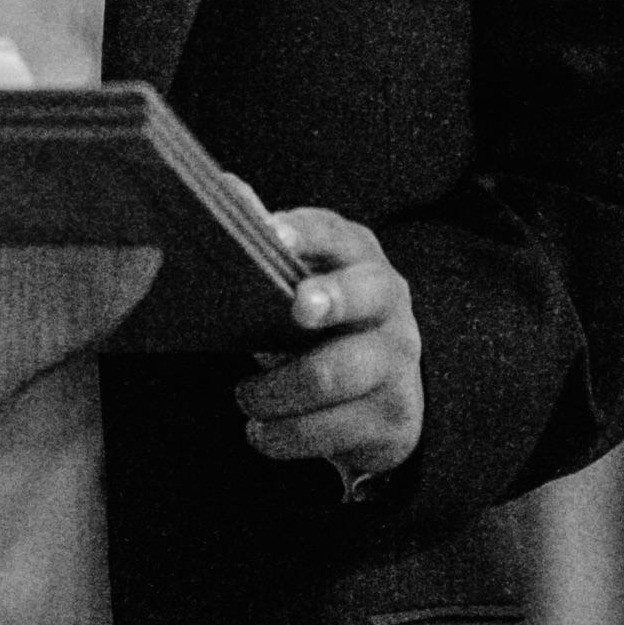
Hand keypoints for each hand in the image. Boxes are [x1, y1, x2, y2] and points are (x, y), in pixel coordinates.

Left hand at [234, 205, 423, 498]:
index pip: (333, 233)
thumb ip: (267, 241)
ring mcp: (396, 361)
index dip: (304, 234)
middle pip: (363, 295)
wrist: (384, 390)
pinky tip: (261, 433)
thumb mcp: (300, 277)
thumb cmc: (322, 317)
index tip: (272, 234)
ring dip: (276, 391)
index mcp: (356, 255)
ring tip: (245, 399)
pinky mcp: (393, 417)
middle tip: (295, 311)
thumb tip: (228, 189)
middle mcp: (387, 302)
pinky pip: (332, 431)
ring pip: (334, 374)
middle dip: (329, 299)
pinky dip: (285, 436)